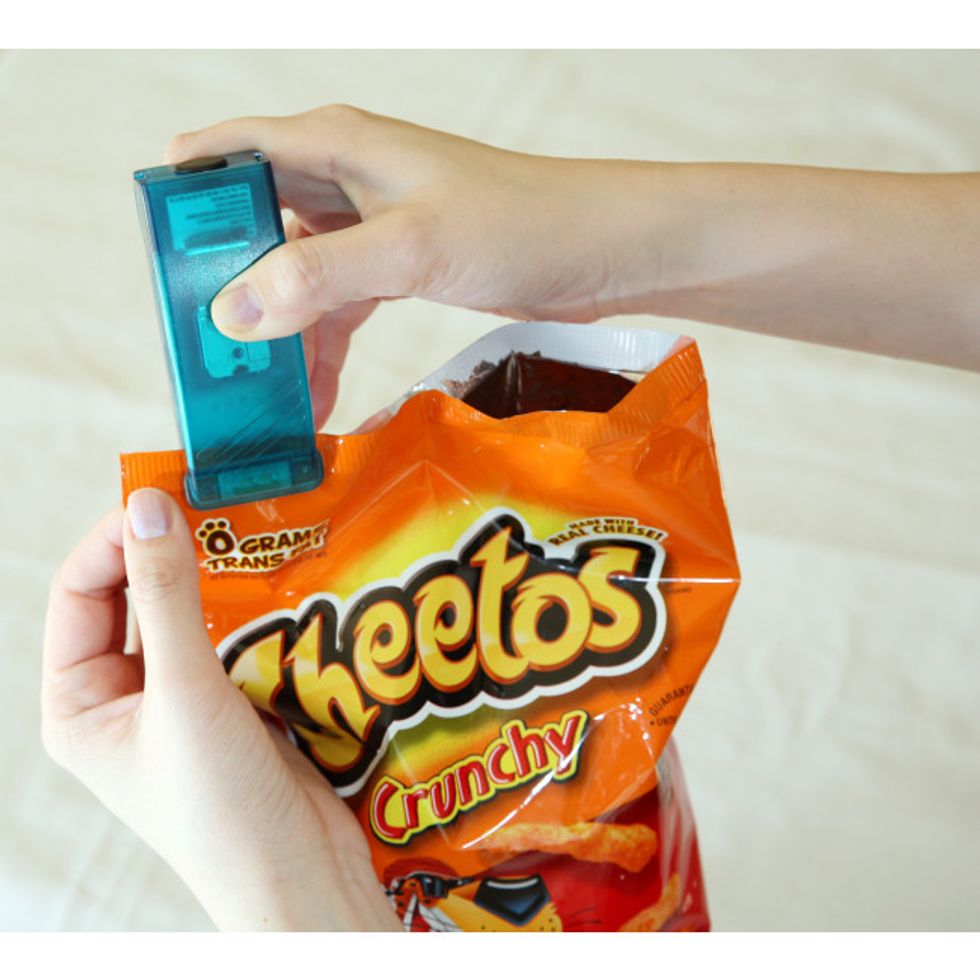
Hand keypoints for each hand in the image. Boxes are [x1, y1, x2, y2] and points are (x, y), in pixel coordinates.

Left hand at [42, 488, 399, 930]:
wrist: (299, 876)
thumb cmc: (223, 807)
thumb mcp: (187, 694)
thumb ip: (168, 596)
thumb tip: (148, 504)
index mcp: (80, 703)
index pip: (80, 593)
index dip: (113, 539)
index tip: (164, 496)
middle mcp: (122, 696)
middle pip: (132, 594)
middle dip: (165, 548)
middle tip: (212, 500)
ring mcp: (179, 698)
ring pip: (185, 609)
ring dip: (212, 570)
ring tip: (249, 528)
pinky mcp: (233, 700)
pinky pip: (230, 630)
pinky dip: (249, 599)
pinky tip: (279, 575)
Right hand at [164, 105, 663, 424]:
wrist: (601, 250)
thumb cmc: (520, 223)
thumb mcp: (412, 247)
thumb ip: (321, 273)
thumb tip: (235, 310)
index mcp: (334, 145)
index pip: (226, 156)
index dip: (186, 206)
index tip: (163, 273)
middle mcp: (345, 176)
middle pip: (255, 226)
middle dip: (229, 289)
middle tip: (210, 362)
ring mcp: (372, 223)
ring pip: (297, 277)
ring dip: (279, 335)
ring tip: (263, 402)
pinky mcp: (399, 263)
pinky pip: (339, 304)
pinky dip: (323, 346)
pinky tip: (315, 396)